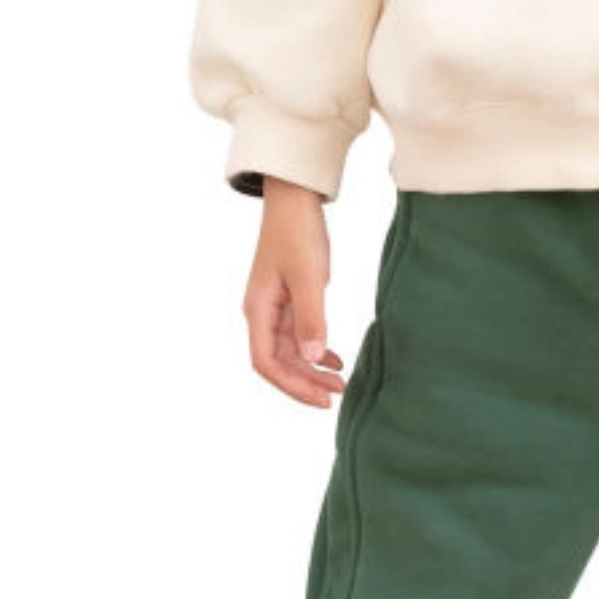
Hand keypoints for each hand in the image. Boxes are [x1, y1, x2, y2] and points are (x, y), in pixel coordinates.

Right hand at [244, 180, 347, 406]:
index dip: (292, 386)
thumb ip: (311, 319)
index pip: (266, 363)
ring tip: (340, 383)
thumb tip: (312, 359)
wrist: (295, 199)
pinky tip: (334, 359)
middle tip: (337, 396)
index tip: (321, 399)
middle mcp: (262, 313)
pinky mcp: (288, 298)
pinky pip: (298, 334)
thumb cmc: (297, 233)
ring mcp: (274, 307)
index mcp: (258, 310)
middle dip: (305, 382)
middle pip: (278, 362)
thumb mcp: (309, 278)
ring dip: (312, 369)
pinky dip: (315, 349)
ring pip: (290, 350)